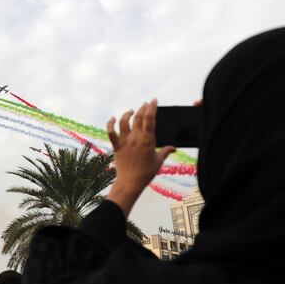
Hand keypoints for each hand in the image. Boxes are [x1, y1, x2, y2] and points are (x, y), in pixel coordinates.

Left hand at [106, 99, 174, 216]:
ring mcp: (125, 141)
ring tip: (132, 111)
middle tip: (145, 104)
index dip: (152, 107)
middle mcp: (136, 138)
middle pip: (138, 117)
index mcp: (148, 140)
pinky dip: (110, 124)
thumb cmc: (146, 173)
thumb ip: (166, 152)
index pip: (150, 119)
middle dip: (142, 108)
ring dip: (127, 113)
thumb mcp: (159, 161)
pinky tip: (113, 118)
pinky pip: (111, 132)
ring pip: (124, 121)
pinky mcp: (116, 146)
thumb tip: (174, 148)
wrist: (130, 183)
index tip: (153, 101)